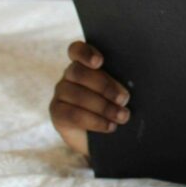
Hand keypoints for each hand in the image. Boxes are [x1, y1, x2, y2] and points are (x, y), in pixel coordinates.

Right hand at [49, 41, 130, 155]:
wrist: (104, 136)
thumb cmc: (117, 106)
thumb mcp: (121, 92)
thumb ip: (122, 82)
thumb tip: (128, 87)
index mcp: (85, 63)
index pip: (77, 50)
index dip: (86, 53)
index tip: (100, 62)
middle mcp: (69, 75)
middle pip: (79, 72)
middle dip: (104, 86)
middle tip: (124, 99)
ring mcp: (61, 93)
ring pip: (78, 95)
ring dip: (104, 107)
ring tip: (122, 116)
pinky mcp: (57, 113)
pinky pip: (73, 115)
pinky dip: (95, 121)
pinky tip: (110, 126)